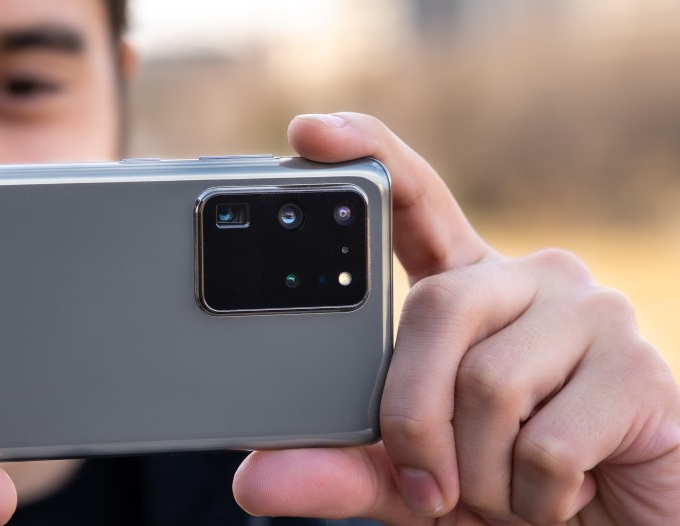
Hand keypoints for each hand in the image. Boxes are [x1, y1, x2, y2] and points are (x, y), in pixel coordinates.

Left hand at [232, 112, 679, 524]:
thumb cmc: (507, 490)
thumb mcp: (408, 479)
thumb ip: (340, 469)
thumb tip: (254, 481)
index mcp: (468, 290)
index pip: (416, 202)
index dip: (369, 155)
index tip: (308, 132)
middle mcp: (530, 280)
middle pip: (435, 310)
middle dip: (414, 419)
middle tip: (433, 485)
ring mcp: (592, 315)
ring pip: (489, 384)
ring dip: (481, 475)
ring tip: (509, 491)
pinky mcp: (642, 370)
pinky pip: (548, 443)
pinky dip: (535, 498)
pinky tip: (560, 496)